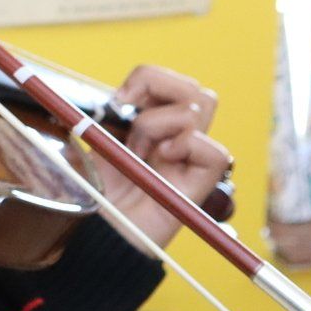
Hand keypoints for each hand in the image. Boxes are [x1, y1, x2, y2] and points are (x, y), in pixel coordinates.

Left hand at [99, 64, 226, 247]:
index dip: (147, 79)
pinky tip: (163, 161)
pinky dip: (188, 147)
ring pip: (201, 108)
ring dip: (158, 123)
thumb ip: (110, 116)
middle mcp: (178, 138)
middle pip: (195, 90)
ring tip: (139, 152)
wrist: (99, 232)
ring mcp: (191, 159)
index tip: (118, 100)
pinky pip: (216, 153)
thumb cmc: (94, 190)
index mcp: (155, 123)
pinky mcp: (201, 184)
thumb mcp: (95, 143)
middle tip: (131, 120)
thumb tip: (119, 97)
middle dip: (159, 90)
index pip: (170, 81)